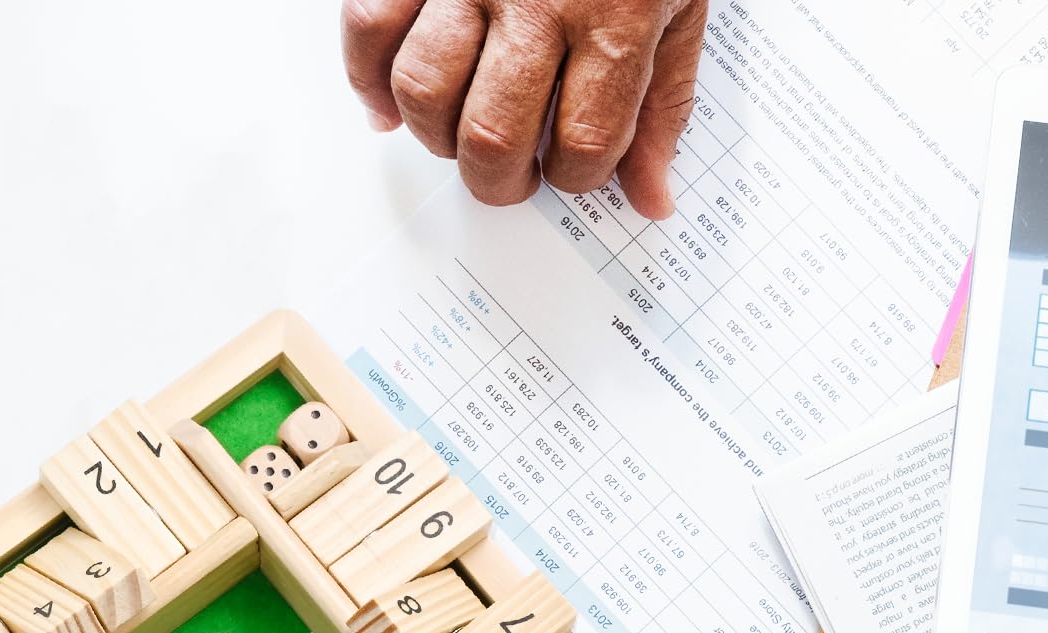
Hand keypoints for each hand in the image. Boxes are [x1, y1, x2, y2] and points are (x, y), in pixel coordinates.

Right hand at [343, 0, 708, 215]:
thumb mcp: (679, 5)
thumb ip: (664, 102)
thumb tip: (650, 198)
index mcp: (615, 16)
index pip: (583, 144)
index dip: (573, 177)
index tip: (571, 166)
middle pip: (491, 136)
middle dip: (497, 179)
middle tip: (510, 171)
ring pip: (423, 90)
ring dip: (435, 134)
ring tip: (458, 130)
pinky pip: (369, 24)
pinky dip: (368, 76)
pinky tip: (391, 100)